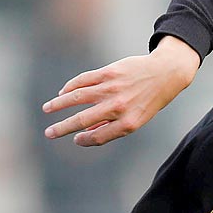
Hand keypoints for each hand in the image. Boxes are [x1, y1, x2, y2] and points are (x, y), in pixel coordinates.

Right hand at [42, 35, 200, 146]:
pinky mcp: (109, 72)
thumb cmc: (149, 100)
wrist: (164, 73)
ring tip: (47, 109)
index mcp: (127, 123)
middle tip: (49, 133)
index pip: (98, 137)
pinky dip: (70, 87)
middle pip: (83, 120)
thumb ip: (112, 128)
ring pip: (78, 97)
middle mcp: (118, 107)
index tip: (75, 139)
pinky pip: (84, 80)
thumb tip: (86, 135)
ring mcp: (112, 88)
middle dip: (63, 128)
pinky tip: (62, 92)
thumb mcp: (137, 120)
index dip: (84, 140)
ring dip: (59, 104)